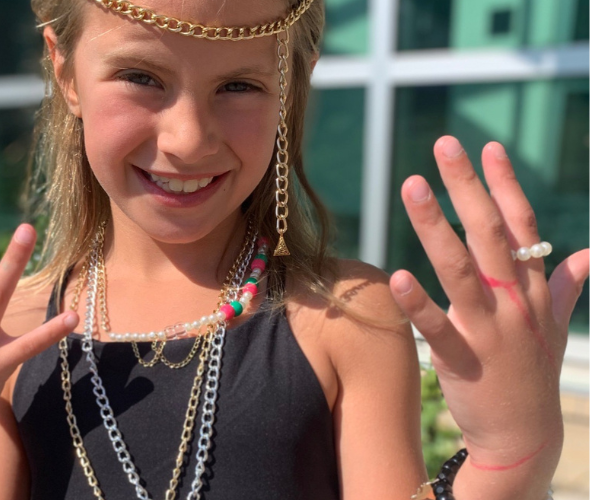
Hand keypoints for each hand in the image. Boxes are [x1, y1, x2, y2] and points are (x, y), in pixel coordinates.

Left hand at [388, 137, 588, 470]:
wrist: (524, 439)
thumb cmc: (532, 375)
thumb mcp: (554, 326)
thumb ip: (565, 286)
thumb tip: (589, 253)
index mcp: (532, 291)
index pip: (520, 227)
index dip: (504, 185)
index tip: (488, 147)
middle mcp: (514, 303)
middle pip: (491, 235)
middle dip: (468, 188)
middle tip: (444, 146)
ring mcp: (490, 332)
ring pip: (462, 270)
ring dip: (435, 227)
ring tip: (411, 186)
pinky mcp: (463, 361)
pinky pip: (439, 328)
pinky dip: (419, 304)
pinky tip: (396, 275)